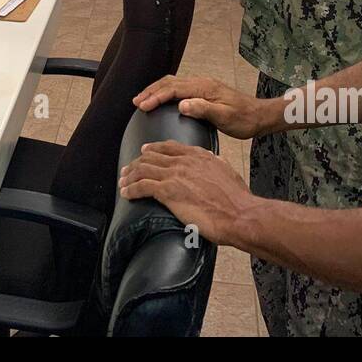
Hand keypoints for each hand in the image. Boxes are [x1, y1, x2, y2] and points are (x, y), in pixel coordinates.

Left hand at [119, 141, 251, 244]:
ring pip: (143, 169)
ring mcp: (174, 175)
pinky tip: (126, 193)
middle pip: (151, 157)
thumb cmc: (236, 199)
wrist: (239, 214)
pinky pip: (142, 186)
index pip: (168, 147)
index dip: (153, 149)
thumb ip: (214, 163)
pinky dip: (131, 189)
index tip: (144, 152)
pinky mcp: (168, 192)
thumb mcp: (226, 171)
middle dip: (136, 163)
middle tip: (127, 170)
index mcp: (197, 155)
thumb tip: (210, 159)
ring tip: (122, 182)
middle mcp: (183, 161)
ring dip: (129, 175)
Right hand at [133, 75, 262, 139]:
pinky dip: (166, 92)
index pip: (174, 89)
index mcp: (204, 88)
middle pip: (170, 82)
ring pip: (173, 83)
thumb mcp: (225, 117)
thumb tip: (181, 105)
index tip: (142, 106)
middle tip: (135, 102)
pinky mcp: (204, 91)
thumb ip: (203, 109)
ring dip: (157, 90)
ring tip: (143, 100)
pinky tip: (161, 100)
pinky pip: (179, 88)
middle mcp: (201, 83)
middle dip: (151, 91)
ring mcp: (202, 86)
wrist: (259, 116)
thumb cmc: (244, 119)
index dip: (156, 97)